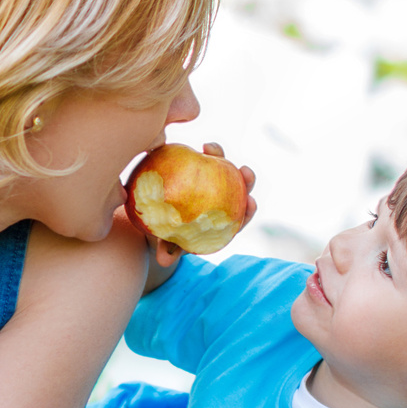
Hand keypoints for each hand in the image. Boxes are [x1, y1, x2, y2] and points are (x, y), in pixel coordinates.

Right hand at [146, 142, 258, 268]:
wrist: (155, 216)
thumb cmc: (166, 234)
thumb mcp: (167, 242)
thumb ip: (169, 249)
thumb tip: (163, 261)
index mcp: (220, 220)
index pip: (240, 216)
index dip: (248, 210)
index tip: (251, 203)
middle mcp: (219, 199)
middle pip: (239, 189)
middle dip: (246, 180)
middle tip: (244, 171)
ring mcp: (208, 181)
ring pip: (219, 167)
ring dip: (219, 155)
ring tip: (210, 148)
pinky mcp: (195, 169)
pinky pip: (199, 159)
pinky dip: (196, 153)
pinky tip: (189, 146)